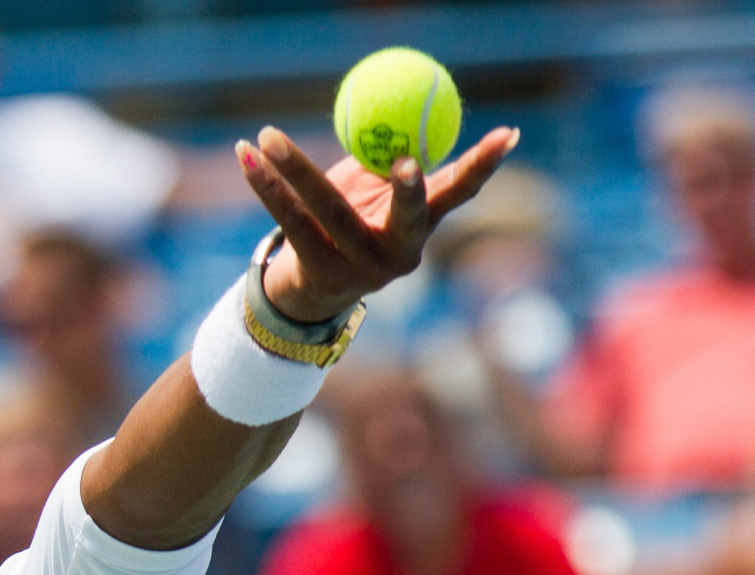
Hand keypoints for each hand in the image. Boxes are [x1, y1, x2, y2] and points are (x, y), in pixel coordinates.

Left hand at [236, 123, 519, 323]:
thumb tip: (405, 104)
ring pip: (328, 211)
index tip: (507, 135)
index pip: (458, 192)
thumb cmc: (351, 223)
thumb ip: (389, 159)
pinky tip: (246, 154)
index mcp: (420, 227)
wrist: (312, 289)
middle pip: (406, 216)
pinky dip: (265, 183)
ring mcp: (360, 269)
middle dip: (411, 190)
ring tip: (268, 135)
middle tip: (407, 160)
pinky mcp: (320, 274)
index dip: (483, 165)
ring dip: (295, 168)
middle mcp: (399, 254)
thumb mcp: (375, 193)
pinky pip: (290, 220)